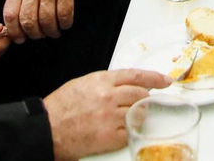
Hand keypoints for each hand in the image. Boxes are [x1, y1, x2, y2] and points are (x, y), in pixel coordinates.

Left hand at [3, 0, 90, 42]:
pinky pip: (64, 15)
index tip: (20, 39)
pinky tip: (65, 24)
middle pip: (28, 21)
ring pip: (46, 21)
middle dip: (35, 34)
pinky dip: (65, 24)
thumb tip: (16, 28)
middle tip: (41, 35)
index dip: (14, 32)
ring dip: (51, 32)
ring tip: (54, 31)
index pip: (10, 14)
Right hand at [44, 69, 172, 160]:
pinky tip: (122, 129)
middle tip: (142, 101)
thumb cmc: (61, 107)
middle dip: (144, 97)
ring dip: (138, 114)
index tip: (165, 81)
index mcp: (102, 80)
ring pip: (138, 113)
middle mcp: (109, 97)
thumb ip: (106, 82)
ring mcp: (110, 117)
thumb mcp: (83, 83)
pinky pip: (130, 131)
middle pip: (141, 94)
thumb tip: (126, 85)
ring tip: (127, 116)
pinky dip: (130, 130)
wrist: (47, 128)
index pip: (136, 75)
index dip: (155, 77)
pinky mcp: (109, 137)